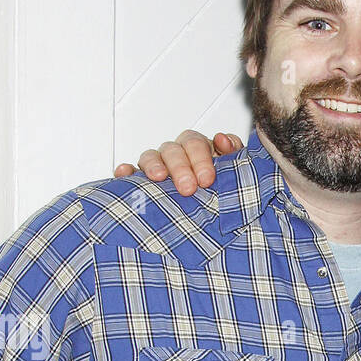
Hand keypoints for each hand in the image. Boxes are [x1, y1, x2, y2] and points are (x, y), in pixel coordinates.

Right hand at [113, 129, 242, 194]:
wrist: (217, 220)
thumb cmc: (224, 192)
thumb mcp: (236, 174)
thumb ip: (235, 155)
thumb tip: (223, 140)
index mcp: (199, 150)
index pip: (195, 143)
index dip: (200, 158)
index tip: (207, 180)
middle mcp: (177, 155)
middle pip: (173, 149)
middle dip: (180, 167)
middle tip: (188, 188)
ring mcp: (158, 167)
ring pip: (150, 156)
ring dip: (153, 165)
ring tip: (158, 178)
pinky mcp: (142, 182)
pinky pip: (131, 174)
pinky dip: (127, 172)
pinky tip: (124, 174)